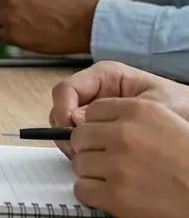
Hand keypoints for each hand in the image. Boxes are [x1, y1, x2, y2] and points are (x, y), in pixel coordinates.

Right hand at [50, 61, 188, 156]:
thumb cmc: (181, 106)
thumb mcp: (153, 105)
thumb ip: (116, 112)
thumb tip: (78, 121)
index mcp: (105, 76)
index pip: (66, 89)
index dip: (62, 108)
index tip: (69, 127)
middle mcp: (94, 92)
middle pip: (61, 108)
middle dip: (64, 130)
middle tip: (77, 151)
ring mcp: (94, 112)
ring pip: (65, 126)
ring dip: (72, 143)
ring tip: (89, 158)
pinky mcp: (98, 130)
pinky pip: (80, 139)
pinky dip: (82, 151)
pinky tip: (97, 160)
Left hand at [68, 98, 188, 217]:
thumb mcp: (166, 122)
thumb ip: (129, 118)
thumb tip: (83, 118)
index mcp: (139, 111)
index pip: (94, 110)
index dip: (97, 126)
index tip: (105, 137)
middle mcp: (124, 134)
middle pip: (80, 135)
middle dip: (90, 148)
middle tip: (107, 160)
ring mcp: (118, 165)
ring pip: (79, 163)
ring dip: (92, 172)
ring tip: (115, 177)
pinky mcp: (115, 195)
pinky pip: (82, 189)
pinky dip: (92, 193)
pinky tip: (111, 193)